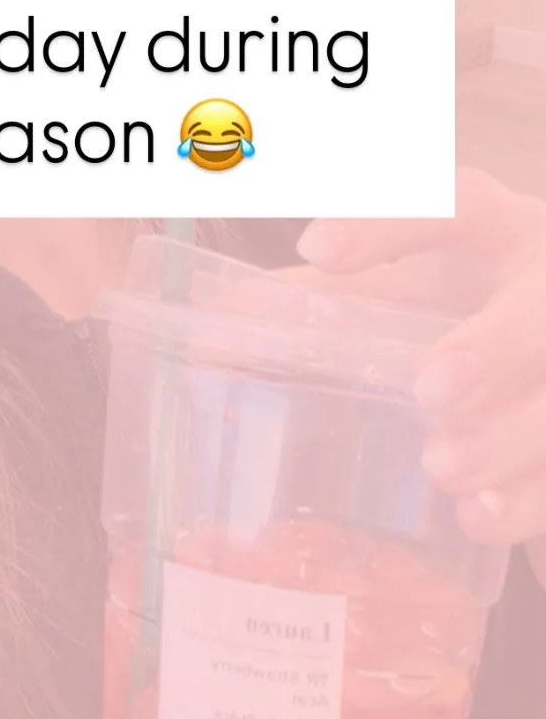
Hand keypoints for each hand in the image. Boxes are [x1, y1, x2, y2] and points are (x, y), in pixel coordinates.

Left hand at [298, 168, 545, 569]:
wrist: (544, 359)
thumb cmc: (464, 311)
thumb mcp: (405, 295)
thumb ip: (319, 305)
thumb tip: (206, 340)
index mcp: (493, 233)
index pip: (452, 203)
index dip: (388, 223)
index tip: (314, 251)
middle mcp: (543, 284)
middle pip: (539, 306)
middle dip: (491, 346)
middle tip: (430, 389)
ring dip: (509, 435)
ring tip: (444, 468)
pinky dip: (527, 498)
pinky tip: (479, 515)